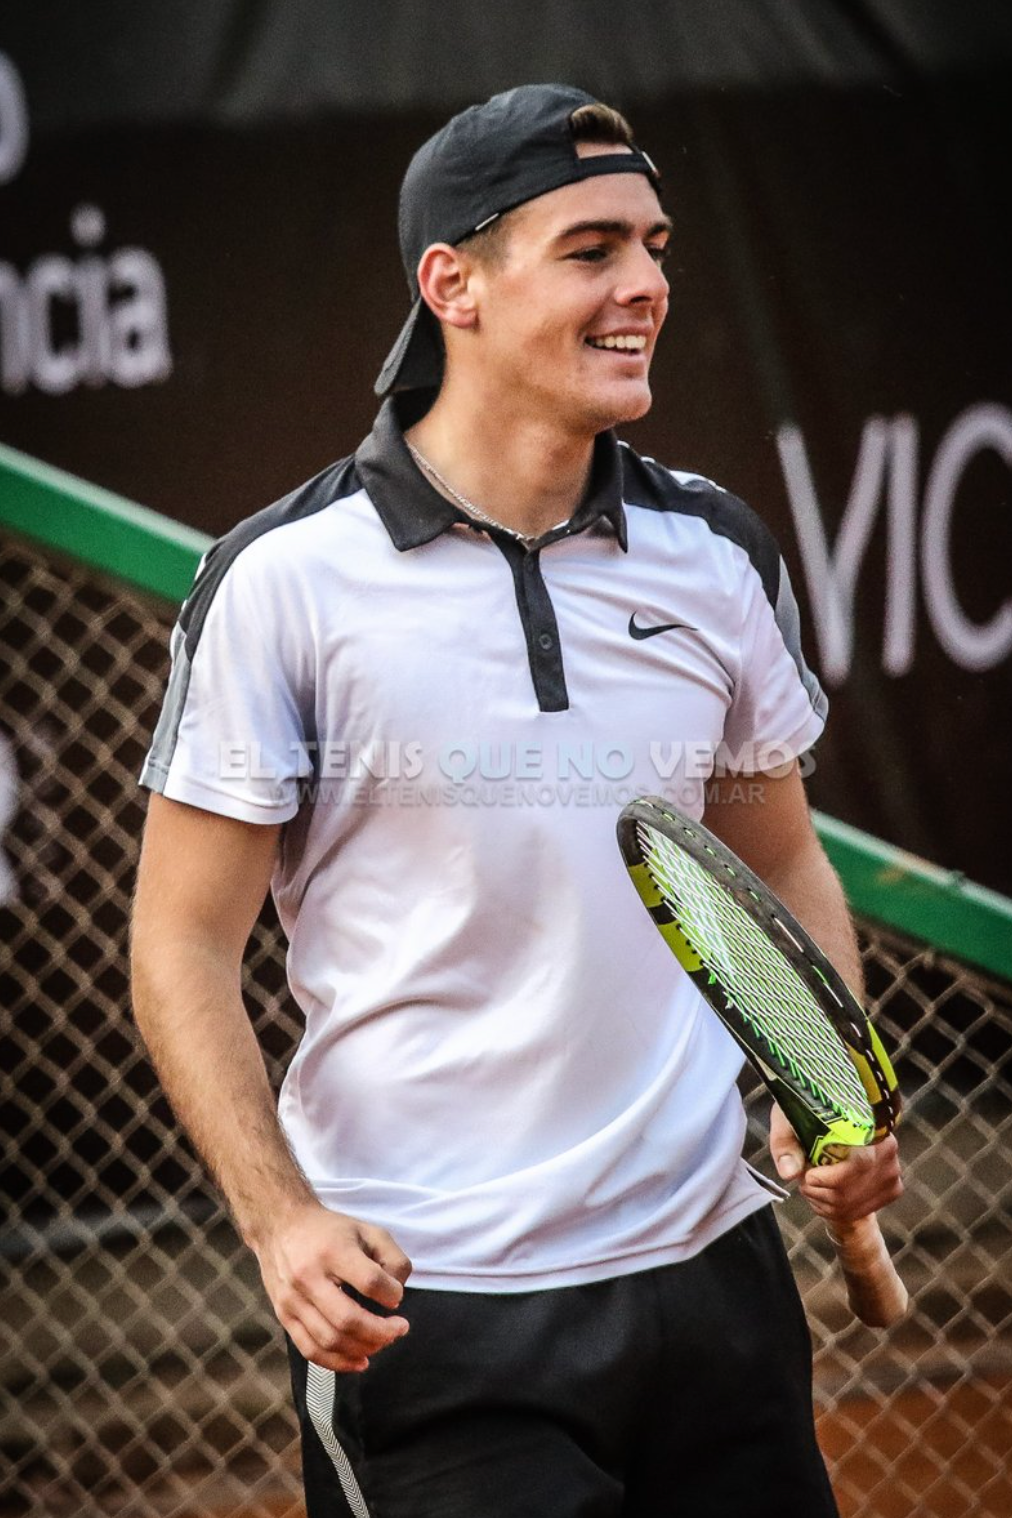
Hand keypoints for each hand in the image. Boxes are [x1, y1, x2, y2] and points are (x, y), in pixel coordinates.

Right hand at [253, 1201, 411, 1372]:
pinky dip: (337, 1363)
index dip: (391, 1294)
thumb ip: (392, 1258)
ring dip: (363, 1348)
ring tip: (383, 1342)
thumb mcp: (367, 1229)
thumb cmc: (330, 1230)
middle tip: (399, 1329)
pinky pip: (310, 1349)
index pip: (370, 1281)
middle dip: (381, 1332)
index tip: (397, 1296)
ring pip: (330, 1339)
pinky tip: (359, 1361)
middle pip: (348, 1319)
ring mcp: (293, 1299)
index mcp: (333, 1251)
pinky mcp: (284, 1315)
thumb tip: (397, 1294)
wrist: (280, 1225)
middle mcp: (309, 1277)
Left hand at [769, 1103, 902, 1225]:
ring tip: (812, 1180)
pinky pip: (856, 1212)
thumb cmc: (809, 1118)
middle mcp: (887, 1149)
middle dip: (818, 1190)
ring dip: (821, 1199)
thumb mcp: (789, 1122)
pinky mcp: (892, 1189)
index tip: (809, 1176)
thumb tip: (789, 1172)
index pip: (859, 1163)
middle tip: (803, 1176)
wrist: (835, 1123)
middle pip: (849, 1190)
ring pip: (849, 1205)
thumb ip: (786, 1144)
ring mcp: (892, 1172)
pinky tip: (826, 1190)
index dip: (831, 1178)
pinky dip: (833, 1208)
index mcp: (868, 1125)